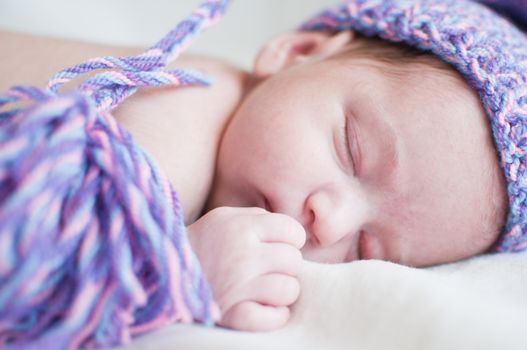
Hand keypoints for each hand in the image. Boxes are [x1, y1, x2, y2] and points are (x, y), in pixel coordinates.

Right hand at [187, 207, 305, 330]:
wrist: (161, 275)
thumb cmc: (201, 244)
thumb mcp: (223, 218)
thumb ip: (257, 217)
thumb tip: (292, 231)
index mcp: (240, 227)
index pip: (293, 231)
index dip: (290, 239)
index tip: (276, 246)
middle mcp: (241, 255)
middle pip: (294, 260)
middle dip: (284, 265)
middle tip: (265, 268)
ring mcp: (237, 287)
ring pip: (289, 289)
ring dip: (281, 292)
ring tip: (263, 288)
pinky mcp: (232, 315)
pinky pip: (274, 317)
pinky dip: (274, 316)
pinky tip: (262, 307)